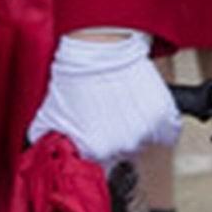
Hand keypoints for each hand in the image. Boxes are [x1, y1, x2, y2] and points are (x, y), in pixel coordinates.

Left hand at [27, 28, 180, 166]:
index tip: (96, 135)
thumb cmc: (76, 75)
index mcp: (95, 149)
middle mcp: (122, 145)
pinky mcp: (163, 115)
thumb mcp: (53, 111)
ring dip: (137, 127)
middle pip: (124, 152)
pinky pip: (168, 131)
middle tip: (109, 114)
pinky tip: (144, 108)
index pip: (101, 164)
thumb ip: (49, 138)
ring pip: (145, 141)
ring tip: (124, 106)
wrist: (100, 46)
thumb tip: (44, 148)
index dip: (97, 148)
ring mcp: (145, 130)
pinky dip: (160, 121)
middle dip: (116, 136)